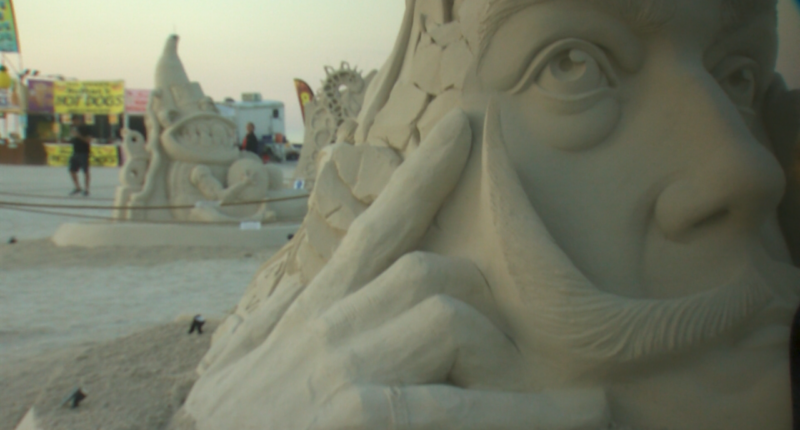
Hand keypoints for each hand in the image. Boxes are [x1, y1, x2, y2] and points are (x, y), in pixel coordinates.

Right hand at [183, 110, 609, 428]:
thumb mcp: (234, 373)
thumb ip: (265, 328)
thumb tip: (289, 291)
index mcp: (312, 316)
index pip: (375, 230)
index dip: (422, 175)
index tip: (465, 130)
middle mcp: (329, 329)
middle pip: (431, 272)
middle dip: (478, 305)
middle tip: (502, 349)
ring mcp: (346, 370)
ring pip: (447, 316)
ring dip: (495, 357)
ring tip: (543, 399)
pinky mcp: (363, 416)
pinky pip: (461, 406)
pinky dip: (525, 414)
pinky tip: (582, 414)